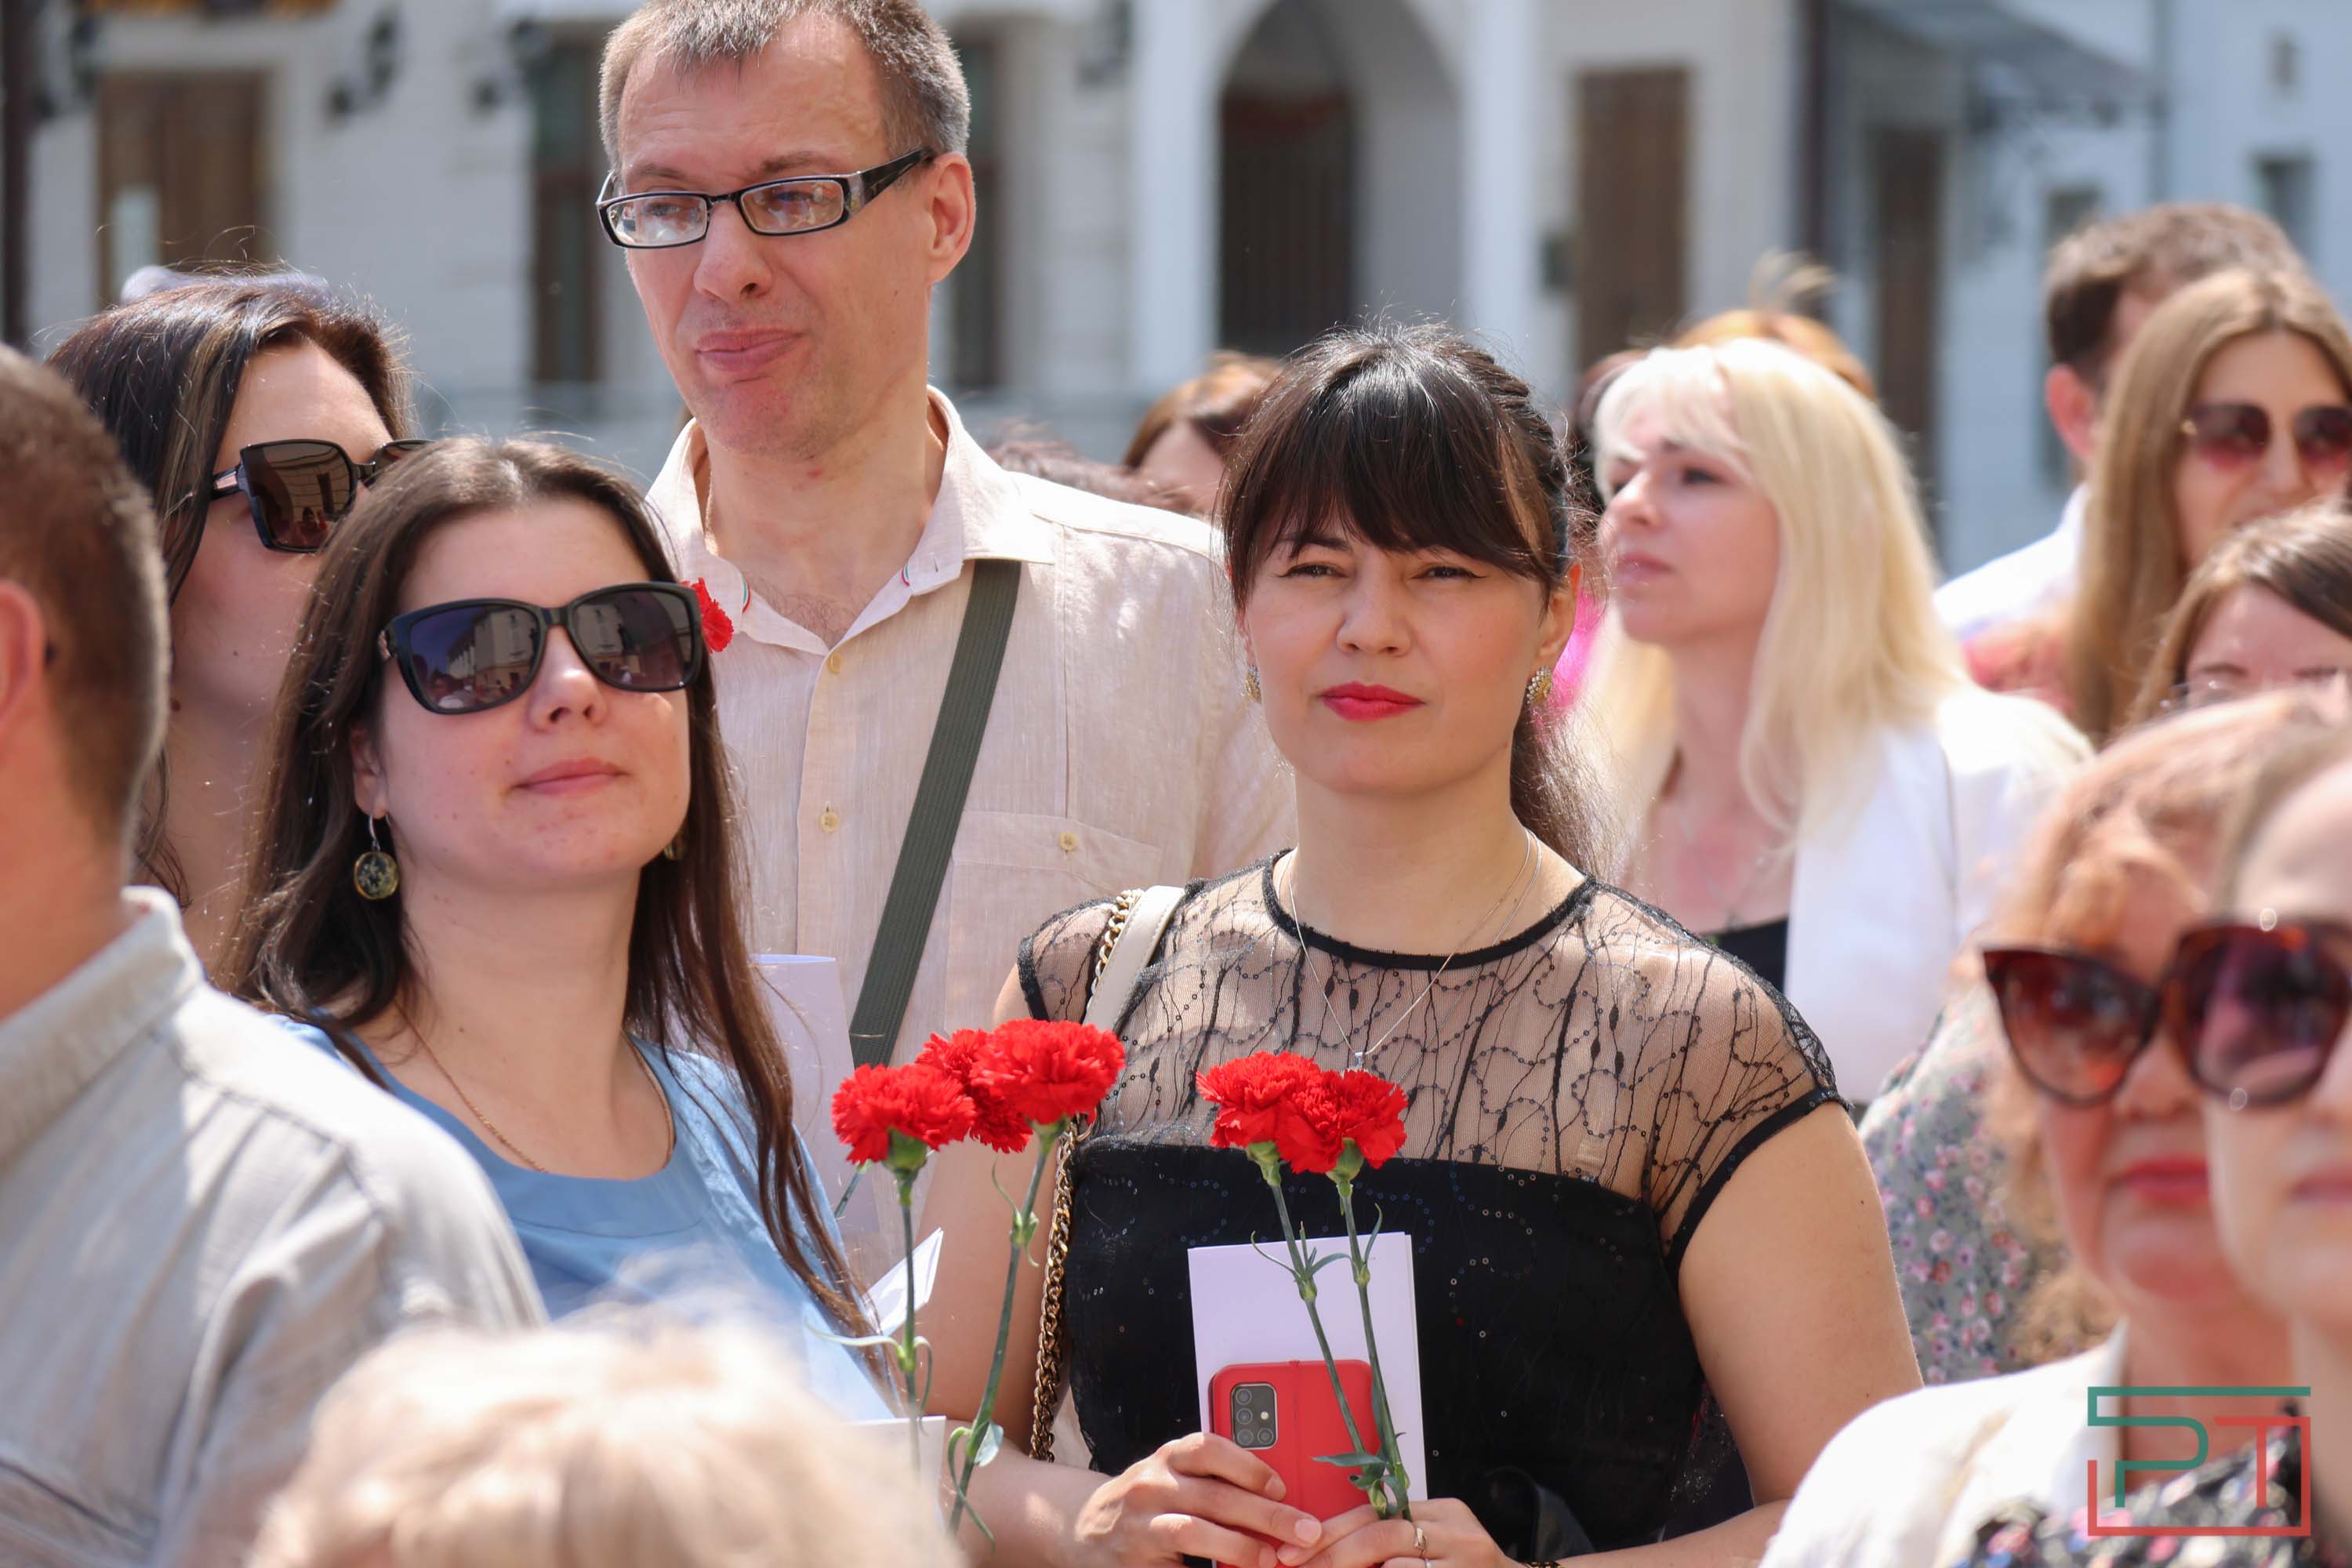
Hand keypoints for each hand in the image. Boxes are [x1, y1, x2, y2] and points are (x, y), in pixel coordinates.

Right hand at [1072, 1432, 1325, 1567]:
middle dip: (1266, 1514)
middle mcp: (1150, 1486)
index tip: (1282, 1487)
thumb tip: (1277, 1497)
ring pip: (1193, 1532)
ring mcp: (1139, 1526)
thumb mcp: (1173, 1478)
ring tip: (1270, 1560)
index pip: (1209, 1449)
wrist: (1086, 1531)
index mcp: (1167, 1459)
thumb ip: (1213, 1481)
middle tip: (1305, 1531)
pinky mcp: (1135, 1562)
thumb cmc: (1147, 1502)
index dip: (1250, 1466)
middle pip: (1215, 1496)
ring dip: (1239, 1547)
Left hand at [1280, 1498, 1512, 1567]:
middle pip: (1380, 1535)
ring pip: (1394, 1567)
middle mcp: (1458, 1532)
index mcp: (1444, 1511)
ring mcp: (1465, 1563)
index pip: (1376, 1512)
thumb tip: (1328, 1547)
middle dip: (1333, 1555)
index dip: (1331, 1532)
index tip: (1297, 1551)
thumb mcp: (1437, 1542)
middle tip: (1299, 1567)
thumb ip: (1395, 1539)